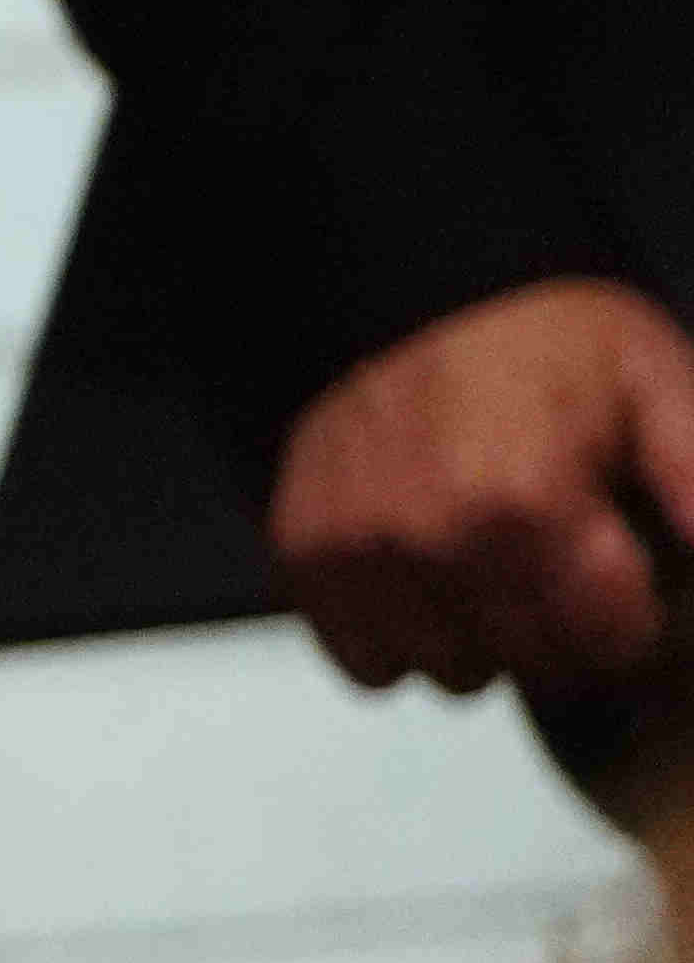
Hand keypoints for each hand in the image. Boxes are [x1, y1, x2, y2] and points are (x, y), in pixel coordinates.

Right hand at [275, 279, 693, 690]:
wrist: (407, 290)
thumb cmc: (540, 338)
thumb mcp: (660, 384)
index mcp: (526, 503)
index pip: (611, 644)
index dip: (635, 612)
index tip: (623, 569)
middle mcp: (431, 539)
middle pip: (537, 665)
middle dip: (566, 627)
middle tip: (561, 559)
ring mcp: (357, 552)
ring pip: (452, 672)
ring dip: (482, 636)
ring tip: (490, 561)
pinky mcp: (304, 556)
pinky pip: (366, 663)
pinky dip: (401, 635)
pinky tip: (427, 575)